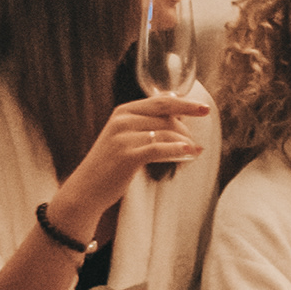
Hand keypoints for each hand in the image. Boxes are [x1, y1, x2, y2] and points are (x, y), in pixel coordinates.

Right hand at [61, 92, 209, 224]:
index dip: (185, 104)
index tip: (204, 108)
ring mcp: (124, 137)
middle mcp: (123, 120)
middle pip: (166, 116)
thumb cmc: (110, 163)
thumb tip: (175, 106)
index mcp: (123, 111)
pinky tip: (189, 154)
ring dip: (185, 143)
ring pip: (166, 133)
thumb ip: (145, 121)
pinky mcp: (128, 155)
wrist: (87, 188)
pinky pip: (160, 149)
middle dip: (187, 124)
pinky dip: (178, 151)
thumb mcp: (124, 135)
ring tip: (194, 152)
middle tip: (198, 141)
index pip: (161, 101)